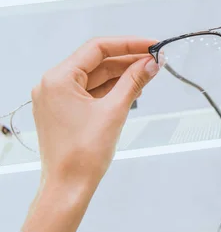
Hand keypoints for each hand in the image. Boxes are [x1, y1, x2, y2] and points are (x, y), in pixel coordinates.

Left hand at [22, 37, 159, 231]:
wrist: (68, 187)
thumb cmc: (84, 153)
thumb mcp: (115, 111)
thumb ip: (134, 81)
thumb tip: (152, 63)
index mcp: (58, 79)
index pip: (97, 49)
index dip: (128, 44)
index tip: (152, 46)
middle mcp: (53, 84)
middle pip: (96, 62)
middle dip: (127, 60)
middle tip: (156, 60)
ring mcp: (57, 98)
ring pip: (95, 77)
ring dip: (122, 75)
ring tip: (149, 75)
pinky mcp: (64, 110)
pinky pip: (91, 91)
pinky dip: (112, 89)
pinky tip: (133, 89)